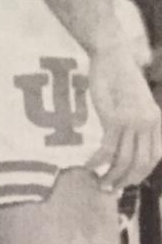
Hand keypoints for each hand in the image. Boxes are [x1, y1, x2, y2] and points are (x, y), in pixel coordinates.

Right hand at [85, 45, 161, 188]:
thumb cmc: (120, 74)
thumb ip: (136, 121)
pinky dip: (98, 160)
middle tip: (112, 188)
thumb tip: (126, 142)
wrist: (111, 55)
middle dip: (127, 180)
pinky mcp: (113, 118)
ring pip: (124, 159)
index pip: (155, 157)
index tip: (128, 179)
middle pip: (141, 163)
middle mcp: (148, 124)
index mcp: (157, 121)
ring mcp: (131, 122)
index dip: (142, 172)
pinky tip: (89, 164)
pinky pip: (107, 148)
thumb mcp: (136, 100)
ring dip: (112, 176)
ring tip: (101, 183)